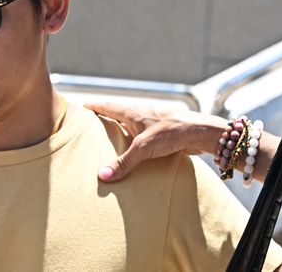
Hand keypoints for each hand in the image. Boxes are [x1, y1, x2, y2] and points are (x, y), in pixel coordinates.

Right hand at [84, 101, 226, 182]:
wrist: (200, 132)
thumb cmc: (172, 133)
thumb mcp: (143, 148)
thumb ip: (123, 163)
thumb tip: (102, 176)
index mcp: (133, 112)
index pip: (108, 106)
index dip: (94, 106)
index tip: (81, 106)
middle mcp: (142, 115)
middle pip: (119, 114)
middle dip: (106, 118)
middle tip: (91, 124)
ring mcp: (153, 123)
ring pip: (132, 125)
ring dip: (121, 129)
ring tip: (109, 139)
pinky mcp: (163, 134)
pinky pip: (142, 137)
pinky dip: (134, 141)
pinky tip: (134, 152)